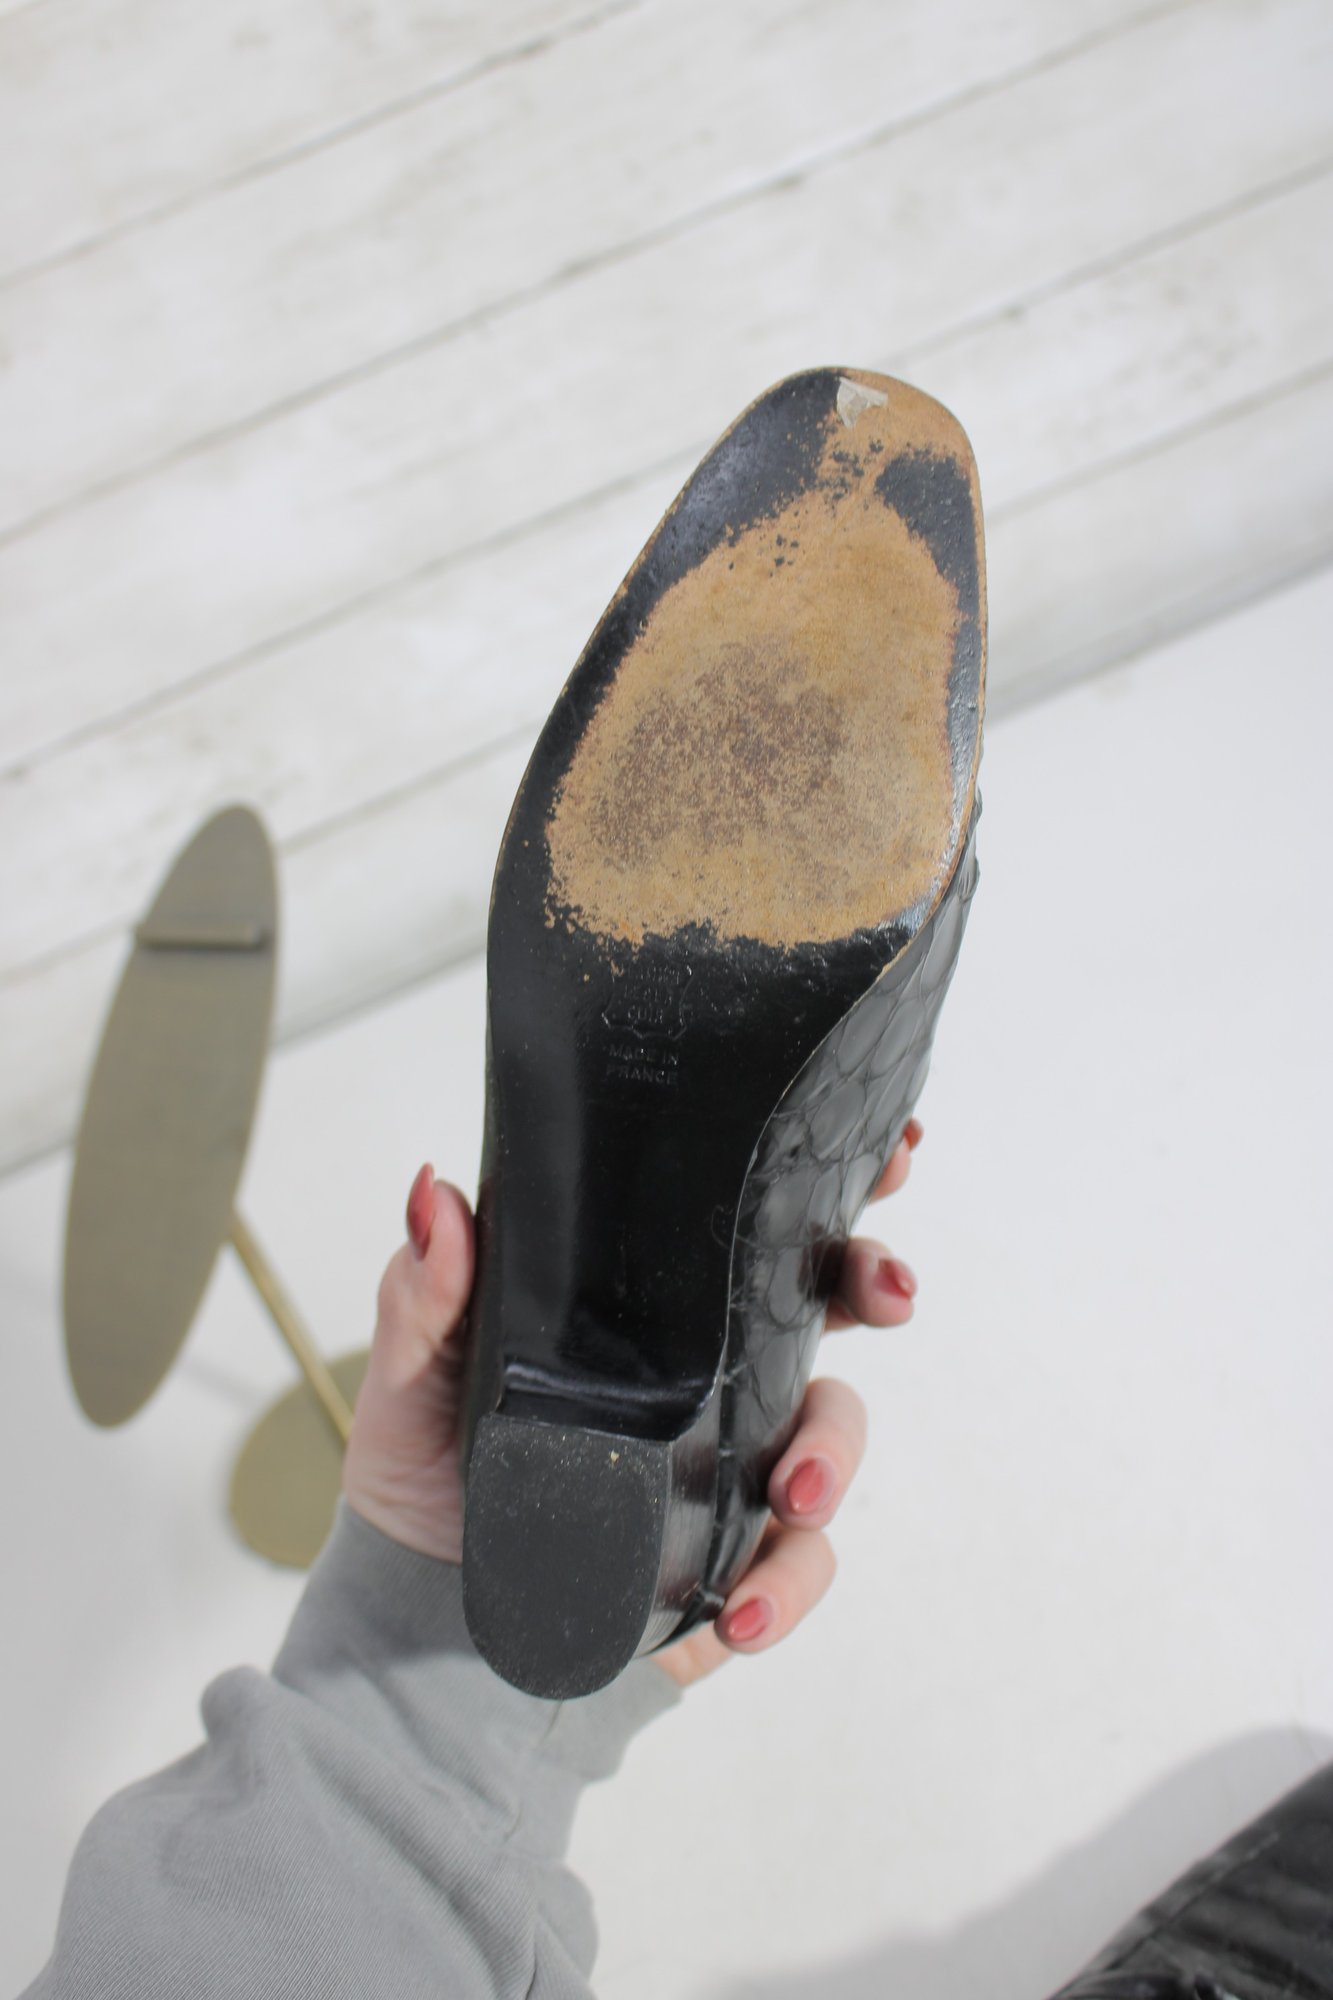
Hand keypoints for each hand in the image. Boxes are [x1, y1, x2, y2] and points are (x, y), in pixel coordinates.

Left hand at [343, 1120, 924, 1690]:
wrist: (425, 1609)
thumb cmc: (431, 1465)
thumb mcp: (416, 1370)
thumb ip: (426, 1292)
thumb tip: (435, 1196)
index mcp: (651, 1300)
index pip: (750, 1218)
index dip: (831, 1176)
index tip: (889, 1148)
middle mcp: (710, 1365)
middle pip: (826, 1301)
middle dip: (873, 1283)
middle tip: (885, 1292)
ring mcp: (732, 1458)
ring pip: (832, 1431)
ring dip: (833, 1455)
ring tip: (792, 1493)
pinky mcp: (734, 1555)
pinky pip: (800, 1564)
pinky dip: (789, 1587)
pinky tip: (742, 1613)